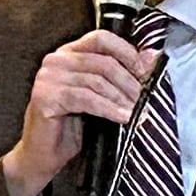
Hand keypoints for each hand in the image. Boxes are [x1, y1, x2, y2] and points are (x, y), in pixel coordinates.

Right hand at [0, 29, 156, 195]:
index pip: (101, 38)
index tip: (144, 71)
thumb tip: (152, 56)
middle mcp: (55, 60)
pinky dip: (108, 109)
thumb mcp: (101, 97)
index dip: (126, 52)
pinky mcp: (45, 97)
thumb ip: (122, 74)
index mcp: (67, 53)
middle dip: (129, 82)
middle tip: (145, 99)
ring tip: (137, 112)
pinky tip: (123, 118)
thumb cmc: (71, 127)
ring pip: (97, 81)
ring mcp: (48, 77)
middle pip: (103, 62)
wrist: (43, 156)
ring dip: (121, 98)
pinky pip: (86, 99)